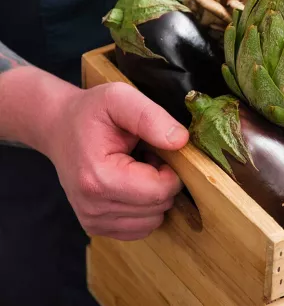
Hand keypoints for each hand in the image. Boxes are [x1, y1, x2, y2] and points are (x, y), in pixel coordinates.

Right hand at [45, 82, 189, 240]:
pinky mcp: (96, 227)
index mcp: (99, 178)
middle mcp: (93, 207)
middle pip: (158, 207)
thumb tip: (180, 141)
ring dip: (154, 195)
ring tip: (137, 169)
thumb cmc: (91, 112)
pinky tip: (131, 184)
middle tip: (146, 157)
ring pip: (152, 221)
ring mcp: (93, 221)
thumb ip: (151, 117)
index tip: (158, 151)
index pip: (160, 191)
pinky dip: (144, 208)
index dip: (172, 170)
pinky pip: (140, 228)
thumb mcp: (120, 98)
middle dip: (163, 181)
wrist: (59, 128)